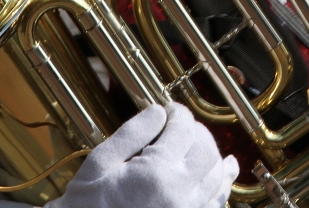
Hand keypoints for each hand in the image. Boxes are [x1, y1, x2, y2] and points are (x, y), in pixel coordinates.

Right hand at [47, 103, 237, 207]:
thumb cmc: (87, 206)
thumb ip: (132, 134)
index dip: (179, 113)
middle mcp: (180, 193)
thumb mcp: (100, 163)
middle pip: (207, 151)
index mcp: (156, 172)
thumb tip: (158, 111)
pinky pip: (215, 203)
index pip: (183, 129)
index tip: (170, 110)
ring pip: (217, 178)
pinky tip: (222, 173)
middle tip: (182, 125)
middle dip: (198, 131)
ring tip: (202, 143)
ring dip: (212, 155)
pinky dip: (221, 185)